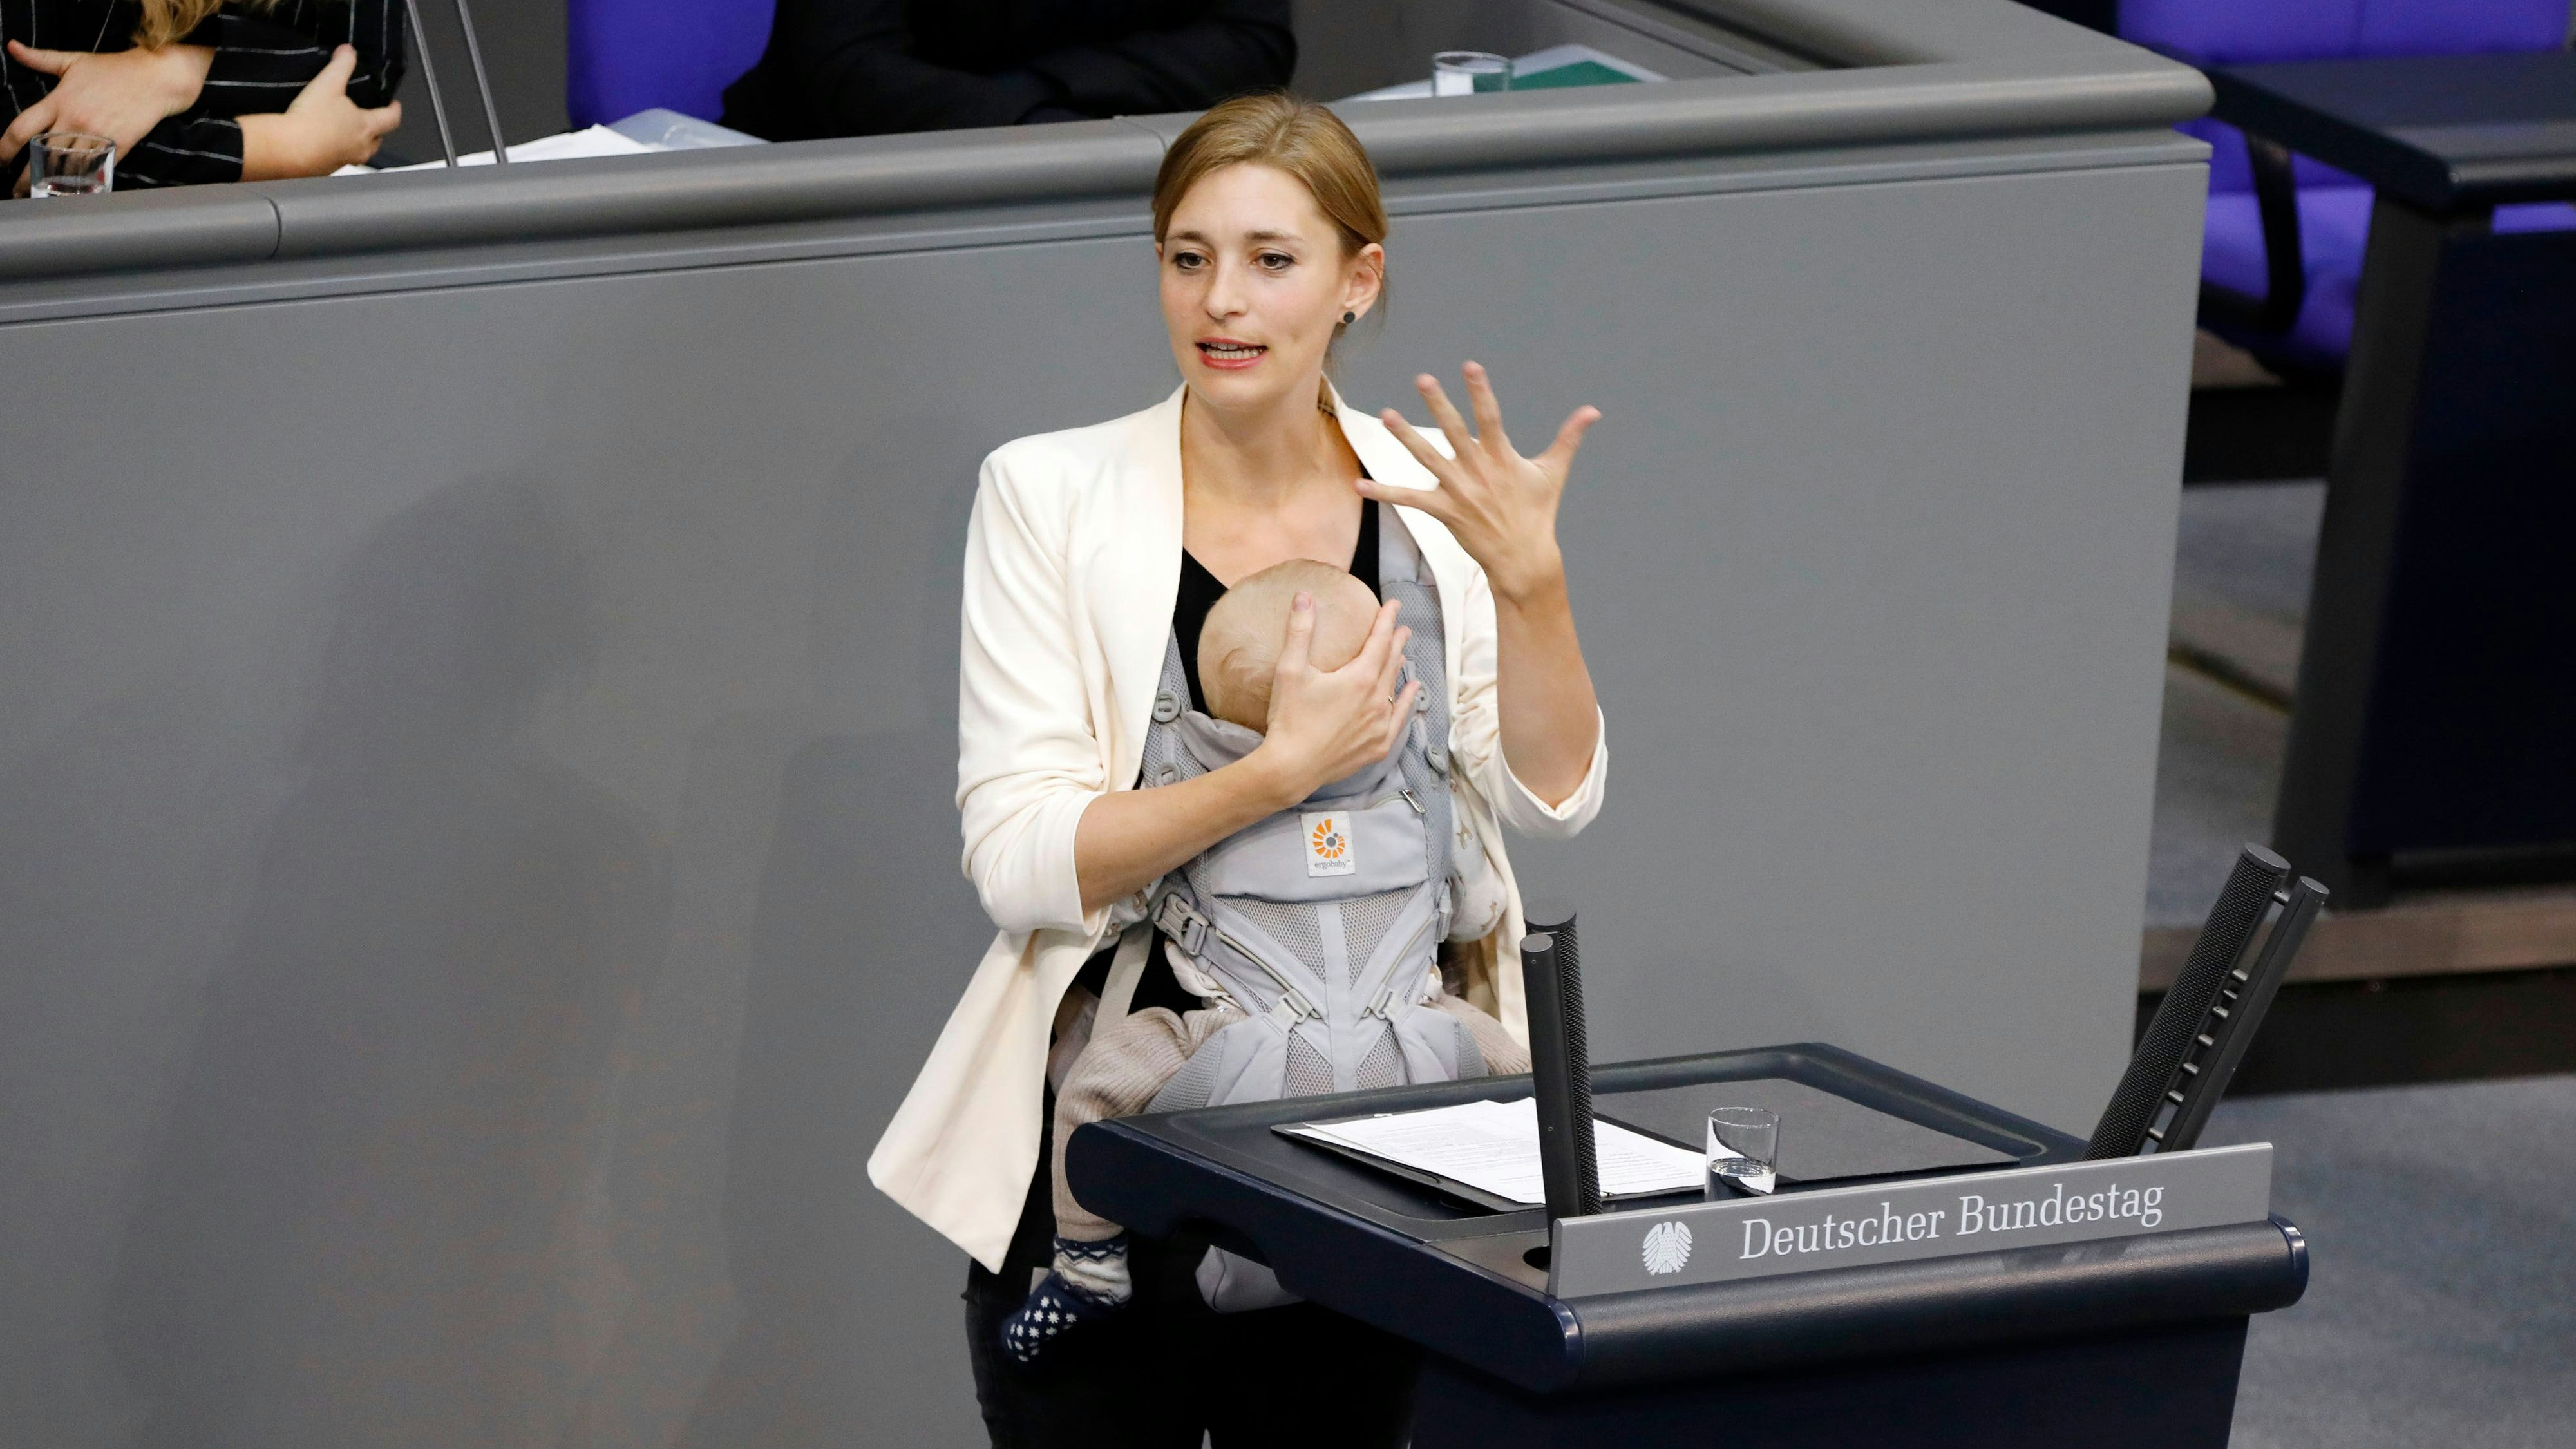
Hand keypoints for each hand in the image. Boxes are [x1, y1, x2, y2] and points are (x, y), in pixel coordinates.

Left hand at [4, 40, 213, 193]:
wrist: (155, 78)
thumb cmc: (114, 68)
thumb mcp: (73, 61)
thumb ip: (39, 58)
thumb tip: (12, 46)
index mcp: (59, 101)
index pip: (22, 128)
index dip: (5, 149)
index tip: (0, 161)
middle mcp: (74, 121)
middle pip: (42, 155)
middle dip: (27, 177)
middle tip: (18, 189)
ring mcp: (97, 136)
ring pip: (68, 167)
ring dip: (54, 184)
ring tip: (43, 195)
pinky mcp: (118, 146)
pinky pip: (97, 170)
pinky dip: (85, 183)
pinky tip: (75, 193)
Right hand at [240, 46, 399, 179]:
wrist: (287, 150)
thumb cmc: (312, 118)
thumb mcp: (328, 84)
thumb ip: (341, 65)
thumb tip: (349, 51)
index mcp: (366, 128)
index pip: (391, 120)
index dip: (394, 110)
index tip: (394, 104)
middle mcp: (360, 148)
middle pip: (377, 140)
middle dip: (377, 129)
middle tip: (371, 118)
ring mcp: (344, 161)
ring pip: (359, 152)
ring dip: (356, 141)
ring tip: (346, 129)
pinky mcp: (326, 170)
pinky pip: (338, 159)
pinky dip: (336, 150)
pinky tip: (323, 142)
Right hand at [1252, 594, 1419, 801]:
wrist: (1292, 768)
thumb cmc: (1289, 718)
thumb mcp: (1289, 670)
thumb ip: (1299, 630)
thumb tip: (1304, 596)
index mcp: (1359, 678)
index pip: (1380, 640)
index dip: (1386, 620)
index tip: (1393, 605)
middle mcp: (1376, 699)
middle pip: (1391, 662)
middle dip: (1396, 642)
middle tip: (1401, 627)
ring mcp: (1379, 724)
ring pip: (1395, 687)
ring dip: (1399, 667)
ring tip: (1404, 653)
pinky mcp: (1377, 745)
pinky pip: (1399, 718)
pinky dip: (1407, 701)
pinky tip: (1412, 691)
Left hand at [1368, 362, 1600, 604]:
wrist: (1524, 558)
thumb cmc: (1538, 513)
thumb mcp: (1553, 473)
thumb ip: (1569, 438)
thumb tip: (1593, 411)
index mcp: (1503, 457)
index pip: (1490, 417)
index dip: (1480, 391)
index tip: (1469, 366)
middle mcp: (1479, 471)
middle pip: (1455, 432)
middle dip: (1438, 405)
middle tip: (1422, 379)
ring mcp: (1460, 492)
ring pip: (1428, 459)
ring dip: (1406, 437)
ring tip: (1386, 415)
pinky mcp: (1445, 511)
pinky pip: (1409, 500)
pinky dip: (1384, 493)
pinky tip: (1359, 485)